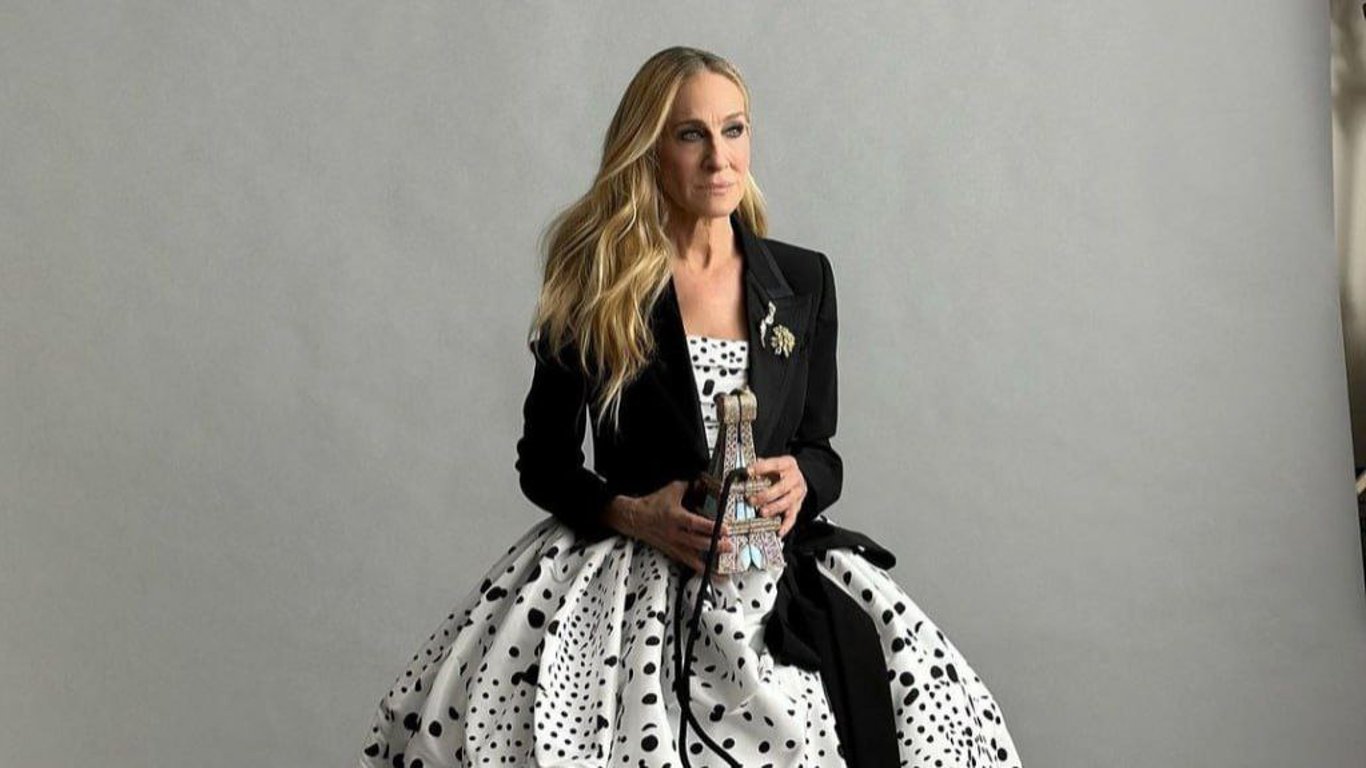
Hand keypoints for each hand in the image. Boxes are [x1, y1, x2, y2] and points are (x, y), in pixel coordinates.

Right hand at [608, 480, 733, 579]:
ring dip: (709, 565)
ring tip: (723, 571)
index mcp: (674, 517)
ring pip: (692, 558)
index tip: (724, 529)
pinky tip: (712, 574)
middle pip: (696, 543)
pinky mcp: (673, 552)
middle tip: (729, 546)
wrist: (634, 518)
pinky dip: (700, 570)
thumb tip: (705, 483)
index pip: (694, 523)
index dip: (710, 527)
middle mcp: (674, 533)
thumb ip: (690, 487)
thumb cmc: (652, 505)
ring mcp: (674, 545)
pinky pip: (688, 563)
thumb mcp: (672, 490)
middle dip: (714, 546)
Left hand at [745, 455, 805, 538]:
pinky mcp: (798, 506)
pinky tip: (778, 531)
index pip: (775, 464)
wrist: (799, 477)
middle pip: (782, 487)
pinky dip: (785, 525)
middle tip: (751, 500)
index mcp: (788, 464)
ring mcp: (798, 493)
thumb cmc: (781, 471)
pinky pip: (793, 517)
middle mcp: (795, 479)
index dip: (761, 468)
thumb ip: (760, 466)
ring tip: (761, 513)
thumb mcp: (773, 464)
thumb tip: (743, 471)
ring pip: (787, 502)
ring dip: (773, 508)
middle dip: (765, 495)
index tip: (748, 471)